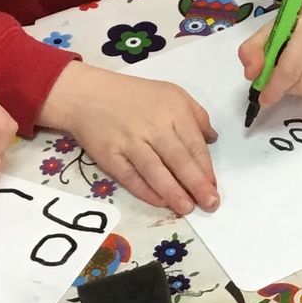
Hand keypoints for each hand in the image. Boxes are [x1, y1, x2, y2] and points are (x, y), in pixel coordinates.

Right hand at [37, 60, 218, 215]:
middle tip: (210, 204)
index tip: (214, 187)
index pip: (195, 145)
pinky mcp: (110, 156)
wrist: (87, 95)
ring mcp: (130, 142)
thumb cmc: (135, 95)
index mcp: (174, 111)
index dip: (206, 169)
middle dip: (197, 185)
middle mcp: (154, 127)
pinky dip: (146, 191)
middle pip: (179, 160)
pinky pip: (131, 177)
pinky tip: (160, 202)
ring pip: (156, 171)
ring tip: (187, 208)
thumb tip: (212, 139)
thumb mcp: (172, 94)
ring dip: (174, 193)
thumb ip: (196, 115)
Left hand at [238, 0, 301, 111]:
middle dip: (286, 87)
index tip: (263, 99)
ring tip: (297, 72)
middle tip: (279, 80)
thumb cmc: (299, 19)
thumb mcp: (273, 27)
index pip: (290, 69)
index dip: (274, 88)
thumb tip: (251, 75)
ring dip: (298, 88)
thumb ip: (254, 48)